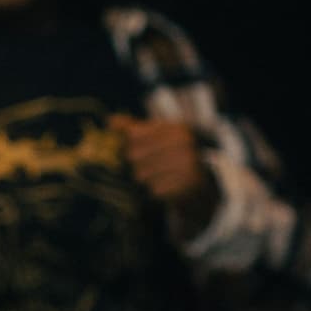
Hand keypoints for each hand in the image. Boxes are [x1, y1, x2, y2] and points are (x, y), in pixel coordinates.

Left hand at [113, 116, 218, 239]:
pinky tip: (165, 186)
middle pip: (135, 156)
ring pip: (142, 174)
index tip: (136, 149)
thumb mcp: (156, 136)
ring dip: (145, 178)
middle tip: (148, 165)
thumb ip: (133, 128)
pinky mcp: (186, 186)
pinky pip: (154, 189)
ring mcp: (187, 165)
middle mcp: (184, 144)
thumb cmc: (172, 155)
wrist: (199, 182)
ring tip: (158, 176)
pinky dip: (155, 190)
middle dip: (137, 164)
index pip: (134, 135)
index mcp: (176, 129)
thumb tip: (110, 121)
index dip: (130, 145)